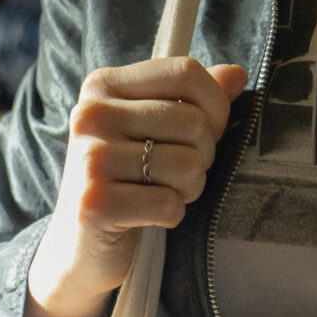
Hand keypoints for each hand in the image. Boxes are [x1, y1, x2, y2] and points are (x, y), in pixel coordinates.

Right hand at [26, 57, 247, 316]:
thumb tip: (236, 74)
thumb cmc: (127, 178)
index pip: (185, 72)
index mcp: (103, 85)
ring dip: (190, 188)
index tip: (210, 130)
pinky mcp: (95, 204)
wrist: (81, 244)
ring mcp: (90, 159)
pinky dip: (172, 214)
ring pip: (187, 164)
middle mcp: (90, 115)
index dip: (215, 104)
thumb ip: (193, 98)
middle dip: (203, 154)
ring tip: (165, 192)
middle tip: (179, 172)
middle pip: (192, 121)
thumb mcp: (154, 128)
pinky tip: (150, 216)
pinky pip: (169, 203)